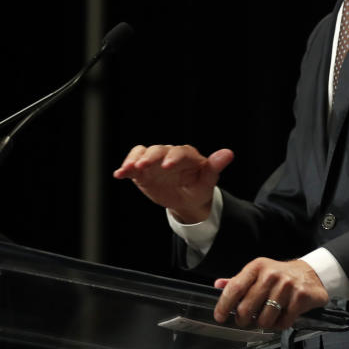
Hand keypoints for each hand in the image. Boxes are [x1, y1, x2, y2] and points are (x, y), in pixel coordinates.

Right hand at [112, 144, 232, 222]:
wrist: (186, 199)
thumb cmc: (200, 188)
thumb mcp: (208, 182)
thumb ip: (215, 167)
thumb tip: (229, 153)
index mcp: (188, 155)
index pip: (180, 152)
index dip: (173, 157)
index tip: (166, 166)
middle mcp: (170, 154)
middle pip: (158, 150)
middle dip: (150, 157)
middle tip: (142, 166)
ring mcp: (155, 161)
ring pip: (143, 153)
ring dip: (134, 160)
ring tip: (128, 169)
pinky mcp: (143, 170)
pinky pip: (133, 165)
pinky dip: (125, 168)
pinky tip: (119, 175)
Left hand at [213, 258, 329, 329]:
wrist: (311, 273)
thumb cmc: (281, 275)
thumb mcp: (259, 272)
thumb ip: (239, 281)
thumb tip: (218, 284)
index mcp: (258, 267)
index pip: (234, 288)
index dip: (224, 306)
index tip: (220, 316)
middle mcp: (271, 274)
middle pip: (246, 309)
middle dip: (243, 320)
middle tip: (247, 320)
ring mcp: (287, 285)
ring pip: (264, 320)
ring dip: (264, 323)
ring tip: (268, 315)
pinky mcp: (300, 297)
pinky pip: (282, 323)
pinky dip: (280, 324)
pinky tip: (282, 315)